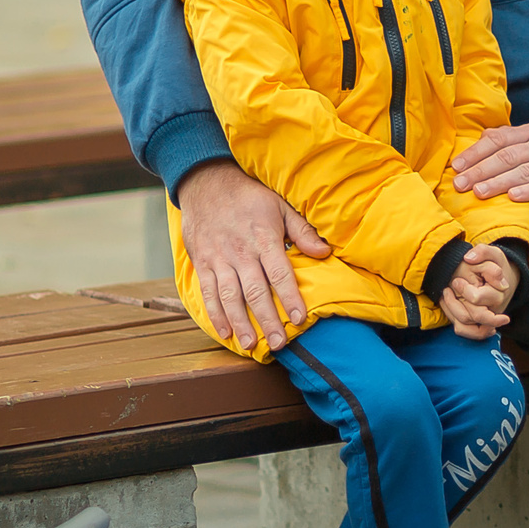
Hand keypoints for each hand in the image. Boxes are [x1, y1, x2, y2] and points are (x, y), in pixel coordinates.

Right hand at [176, 160, 329, 351]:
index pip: (279, 272)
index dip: (289, 296)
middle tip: (279, 343)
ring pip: (230, 296)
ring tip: (250, 345)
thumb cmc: (249, 196)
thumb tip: (325, 252)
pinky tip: (225, 332)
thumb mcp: (280, 205)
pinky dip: (215, 314)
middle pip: (255, 291)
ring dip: (240, 323)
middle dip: (267, 319)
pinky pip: (208, 292)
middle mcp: (240, 251)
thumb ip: (302, 230)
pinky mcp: (203, 263)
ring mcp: (219, 258)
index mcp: (263, 238)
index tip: (300, 318)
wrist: (206, 182)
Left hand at [439, 243, 512, 337]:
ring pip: (465, 325)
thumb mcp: (493, 253)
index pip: (477, 298)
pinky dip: (454, 321)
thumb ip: (483, 251)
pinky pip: (464, 330)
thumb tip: (468, 259)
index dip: (464, 290)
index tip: (457, 280)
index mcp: (499, 293)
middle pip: (473, 316)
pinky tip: (448, 305)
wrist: (503, 280)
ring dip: (451, 309)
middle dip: (455, 302)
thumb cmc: (496, 266)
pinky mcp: (477, 323)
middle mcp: (493, 310)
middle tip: (451, 286)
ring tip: (445, 294)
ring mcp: (485, 319)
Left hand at [451, 122, 528, 206]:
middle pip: (507, 156)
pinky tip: (514, 198)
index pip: (499, 139)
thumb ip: (512, 139)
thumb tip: (482, 138)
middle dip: (480, 170)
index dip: (476, 152)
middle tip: (460, 184)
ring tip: (479, 193)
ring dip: (499, 182)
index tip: (456, 166)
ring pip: (525, 171)